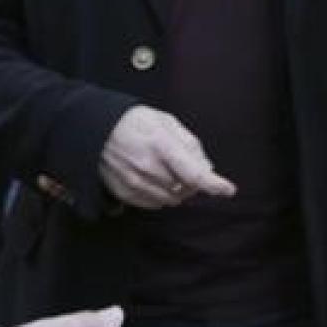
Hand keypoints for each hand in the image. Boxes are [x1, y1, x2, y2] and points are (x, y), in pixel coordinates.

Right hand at [99, 106, 236, 208]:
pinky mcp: (125, 193)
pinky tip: (154, 179)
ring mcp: (135, 182)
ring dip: (177, 190)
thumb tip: (207, 169)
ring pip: (172, 199)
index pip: (194, 173)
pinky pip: (154, 204)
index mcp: (162, 145)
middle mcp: (148, 167)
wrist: (98, 130)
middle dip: (193, 181)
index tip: (228, 190)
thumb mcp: (168, 123)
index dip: (214, 184)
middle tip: (183, 166)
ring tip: (166, 170)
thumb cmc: (137, 122)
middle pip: (186, 189)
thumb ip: (191, 146)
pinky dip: (161, 195)